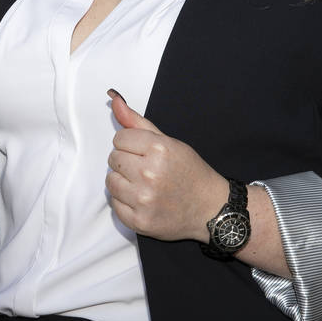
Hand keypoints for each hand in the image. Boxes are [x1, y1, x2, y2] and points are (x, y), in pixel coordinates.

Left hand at [106, 90, 227, 241]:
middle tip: (146, 170)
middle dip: (127, 162)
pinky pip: (115, 204)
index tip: (144, 153)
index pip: (119, 139)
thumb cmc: (190, 173)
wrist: (211, 209)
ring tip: (143, 185)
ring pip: (111, 181)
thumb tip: (113, 99)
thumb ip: (137, 121)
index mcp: (159, 149)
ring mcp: (144, 199)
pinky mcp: (140, 221)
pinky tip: (142, 200)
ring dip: (123, 182)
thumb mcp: (168, 141)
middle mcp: (150, 174)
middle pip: (113, 159)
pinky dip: (125, 202)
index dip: (130, 145)